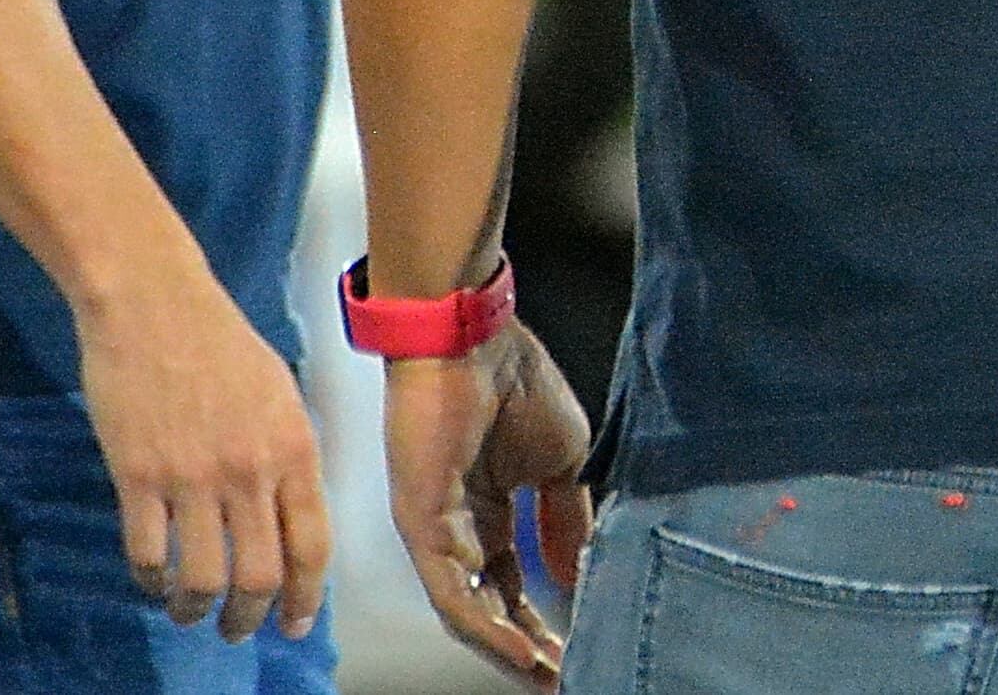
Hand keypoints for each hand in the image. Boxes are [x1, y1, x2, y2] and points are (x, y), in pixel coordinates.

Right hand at [74, 260, 331, 643]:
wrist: (155, 303)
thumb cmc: (220, 342)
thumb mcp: (279, 395)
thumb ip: (288, 456)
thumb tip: (288, 517)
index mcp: (294, 448)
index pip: (312, 546)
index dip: (307, 597)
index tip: (295, 624)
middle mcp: (251, 470)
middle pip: (260, 576)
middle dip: (250, 618)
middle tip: (237, 630)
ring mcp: (193, 476)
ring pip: (203, 578)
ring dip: (196, 609)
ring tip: (189, 612)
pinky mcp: (138, 475)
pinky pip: (147, 554)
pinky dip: (150, 580)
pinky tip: (151, 579)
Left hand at [385, 319, 596, 687]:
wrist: (470, 336)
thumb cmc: (513, 380)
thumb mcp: (562, 462)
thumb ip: (565, 521)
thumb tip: (576, 578)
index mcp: (490, 511)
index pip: (516, 584)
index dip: (546, 620)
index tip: (578, 649)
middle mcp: (458, 528)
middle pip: (492, 608)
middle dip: (527, 649)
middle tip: (561, 678)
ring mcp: (435, 530)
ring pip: (469, 611)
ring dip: (507, 648)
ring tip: (544, 674)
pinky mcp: (420, 525)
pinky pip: (453, 591)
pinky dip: (486, 625)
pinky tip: (519, 647)